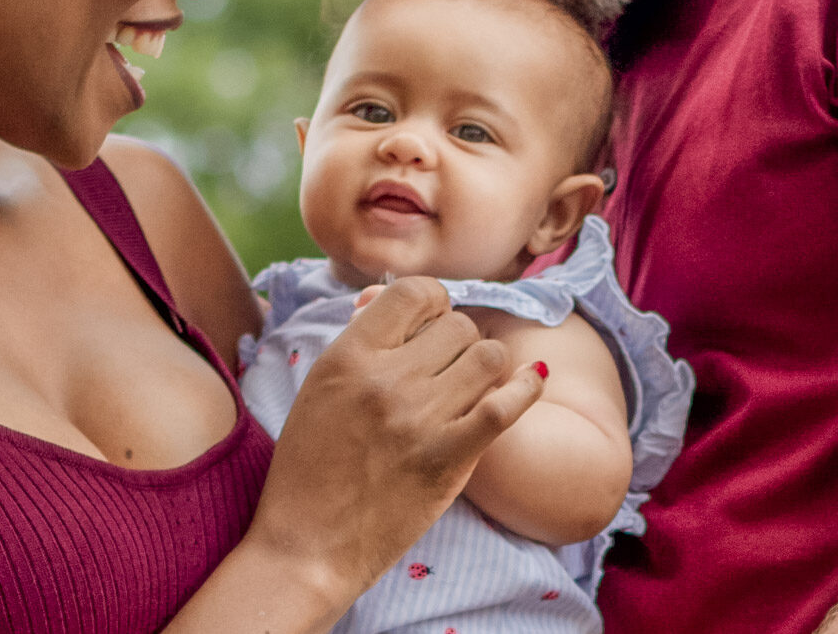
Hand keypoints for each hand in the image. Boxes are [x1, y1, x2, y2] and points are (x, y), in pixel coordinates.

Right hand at [245, 275, 545, 601]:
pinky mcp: (449, 460)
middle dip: (458, 338)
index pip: (413, 292)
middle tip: (446, 364)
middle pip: (458, 324)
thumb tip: (394, 300)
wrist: (307, 545)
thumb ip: (362, 342)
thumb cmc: (309, 466)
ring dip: (485, 364)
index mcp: (348, 356)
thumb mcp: (321, 386)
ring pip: (488, 356)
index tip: (428, 321)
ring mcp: (420, 420)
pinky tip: (530, 379)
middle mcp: (386, 380)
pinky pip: (505, 406)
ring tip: (470, 383)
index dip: (431, 301)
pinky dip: (526, 387)